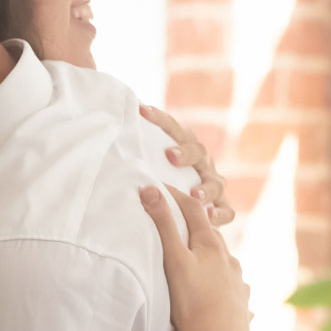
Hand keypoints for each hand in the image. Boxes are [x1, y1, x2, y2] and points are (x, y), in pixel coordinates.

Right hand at [139, 185, 251, 330]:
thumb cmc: (193, 299)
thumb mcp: (173, 258)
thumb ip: (162, 224)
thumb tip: (150, 190)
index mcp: (210, 245)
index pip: (193, 210)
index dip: (176, 196)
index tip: (161, 188)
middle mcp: (228, 260)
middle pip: (212, 236)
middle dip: (198, 226)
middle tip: (183, 223)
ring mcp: (237, 283)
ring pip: (227, 262)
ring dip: (215, 257)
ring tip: (204, 260)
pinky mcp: (241, 305)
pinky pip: (237, 291)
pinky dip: (230, 286)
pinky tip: (229, 294)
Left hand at [140, 105, 235, 225]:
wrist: (187, 208)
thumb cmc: (161, 182)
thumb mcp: (150, 166)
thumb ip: (135, 152)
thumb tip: (103, 131)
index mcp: (184, 147)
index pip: (174, 128)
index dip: (159, 119)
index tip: (142, 111)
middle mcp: (202, 163)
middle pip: (198, 152)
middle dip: (185, 153)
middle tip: (170, 156)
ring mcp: (214, 184)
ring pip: (216, 182)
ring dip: (206, 188)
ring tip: (195, 195)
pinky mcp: (221, 207)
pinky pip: (227, 211)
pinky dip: (220, 214)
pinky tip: (210, 219)